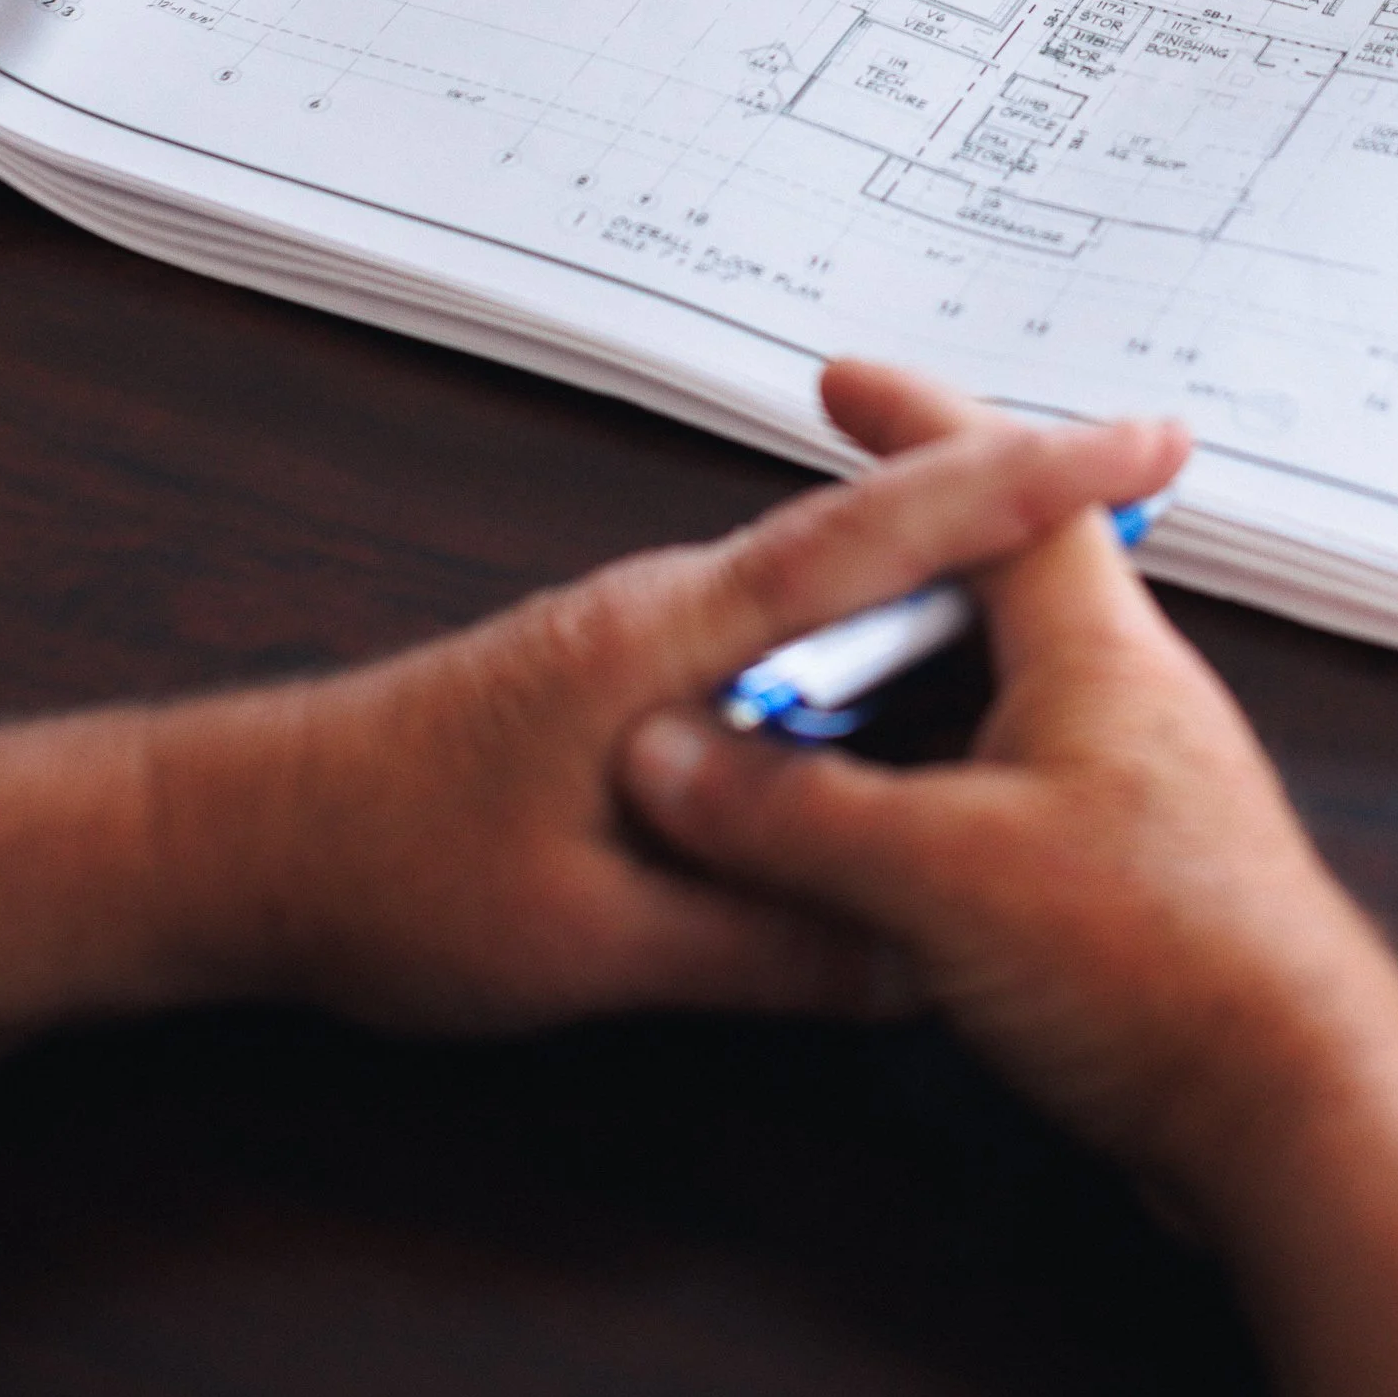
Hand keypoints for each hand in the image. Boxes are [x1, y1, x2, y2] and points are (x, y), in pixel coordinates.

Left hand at [0, 390, 1185, 1039]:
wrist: (244, 837)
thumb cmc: (386, 872)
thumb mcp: (595, 946)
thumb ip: (764, 944)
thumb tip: (913, 957)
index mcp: (675, 635)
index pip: (880, 534)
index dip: (1020, 482)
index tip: (1136, 439)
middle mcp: (674, 604)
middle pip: (879, 536)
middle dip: (1020, 509)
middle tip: (1152, 496)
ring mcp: (655, 630)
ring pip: (836, 596)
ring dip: (947, 589)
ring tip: (1067, 598)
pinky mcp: (637, 672)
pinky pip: (788, 642)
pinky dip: (871, 653)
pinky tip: (907, 723)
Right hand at [622, 363, 1387, 1192]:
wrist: (1295, 1112)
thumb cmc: (1168, 963)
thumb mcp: (941, 875)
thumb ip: (792, 815)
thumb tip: (672, 763)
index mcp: (1092, 644)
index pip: (1003, 483)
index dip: (917, 422)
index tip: (841, 385)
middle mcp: (1117, 689)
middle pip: (987, 583)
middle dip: (880, 571)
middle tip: (781, 573)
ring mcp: (1125, 776)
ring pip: (986, 688)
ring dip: (890, 686)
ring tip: (785, 701)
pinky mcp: (1120, 866)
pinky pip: (998, 776)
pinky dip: (919, 775)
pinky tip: (858, 828)